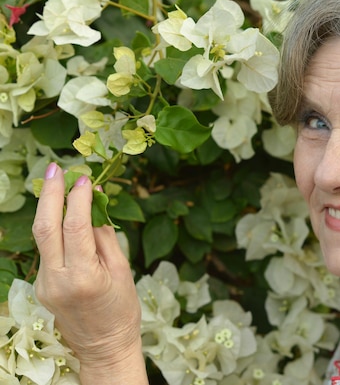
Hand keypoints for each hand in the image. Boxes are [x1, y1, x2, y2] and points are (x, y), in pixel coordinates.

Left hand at [32, 162, 147, 383]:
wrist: (104, 346)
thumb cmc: (122, 309)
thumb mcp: (122, 270)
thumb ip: (104, 236)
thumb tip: (94, 204)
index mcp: (83, 276)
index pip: (75, 226)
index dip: (78, 198)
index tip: (85, 178)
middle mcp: (57, 280)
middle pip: (45, 227)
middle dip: (49, 194)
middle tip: (56, 168)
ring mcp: (44, 284)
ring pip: (41, 237)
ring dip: (48, 208)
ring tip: (57, 183)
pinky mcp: (40, 286)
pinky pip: (47, 251)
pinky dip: (55, 229)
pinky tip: (64, 217)